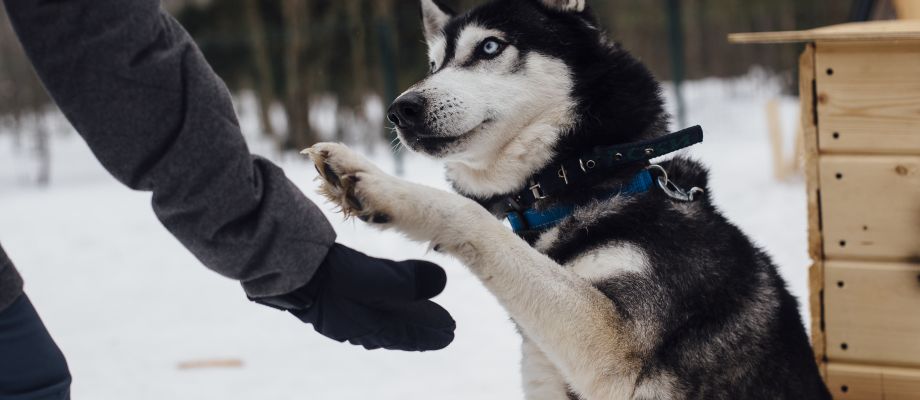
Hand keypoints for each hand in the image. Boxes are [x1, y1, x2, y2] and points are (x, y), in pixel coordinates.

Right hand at [290, 244, 454, 350]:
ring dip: (401, 320)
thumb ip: (406, 281)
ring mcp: (340, 313)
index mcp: (367, 326)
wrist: (286, 268)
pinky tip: (378, 304)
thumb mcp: (373, 277)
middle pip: (395, 330)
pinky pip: (363, 310)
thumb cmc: (330, 275)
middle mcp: (355, 325)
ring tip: (416, 317)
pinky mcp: (329, 298)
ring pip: (379, 321)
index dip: (429, 333)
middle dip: (419, 329)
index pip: (406, 334)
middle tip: (443, 328)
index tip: (450, 332)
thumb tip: (442, 282)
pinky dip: (380, 310)